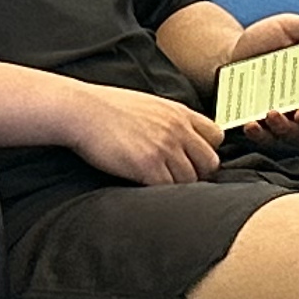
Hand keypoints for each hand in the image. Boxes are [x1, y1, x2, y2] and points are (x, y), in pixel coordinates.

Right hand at [64, 81, 225, 186]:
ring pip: (191, 180)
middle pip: (210, 162)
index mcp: (179, 113)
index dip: (206, 151)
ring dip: (177, 186)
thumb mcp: (149, 106)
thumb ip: (170, 121)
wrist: (82, 111)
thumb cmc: (108, 109)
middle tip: (176, 177)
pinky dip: (161, 192)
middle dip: (198, 173)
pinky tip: (146, 186)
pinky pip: (169, 188)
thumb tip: (182, 140)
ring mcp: (165, 147)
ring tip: (158, 183)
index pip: (216, 136)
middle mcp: (177, 129)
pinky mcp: (148, 165)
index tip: (191, 159)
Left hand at [219, 13, 298, 142]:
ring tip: (273, 114)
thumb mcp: (286, 27)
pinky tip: (252, 123)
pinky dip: (260, 134)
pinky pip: (266, 139)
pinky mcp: (263, 127)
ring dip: (286, 129)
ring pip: (295, 135)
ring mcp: (286, 120)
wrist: (231, 53)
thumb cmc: (265, 42)